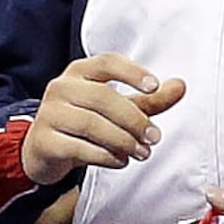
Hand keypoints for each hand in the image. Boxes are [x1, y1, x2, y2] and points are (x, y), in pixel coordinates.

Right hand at [19, 53, 182, 181]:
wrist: (42, 150)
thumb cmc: (82, 124)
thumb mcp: (116, 109)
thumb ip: (148, 100)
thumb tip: (180, 86)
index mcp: (80, 72)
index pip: (107, 63)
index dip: (131, 72)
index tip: (154, 87)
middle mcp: (61, 88)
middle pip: (102, 97)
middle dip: (134, 119)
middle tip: (154, 137)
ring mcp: (49, 114)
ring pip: (91, 124)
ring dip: (123, 140)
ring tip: (141, 152)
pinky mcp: (45, 141)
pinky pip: (78, 148)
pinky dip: (105, 156)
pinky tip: (120, 161)